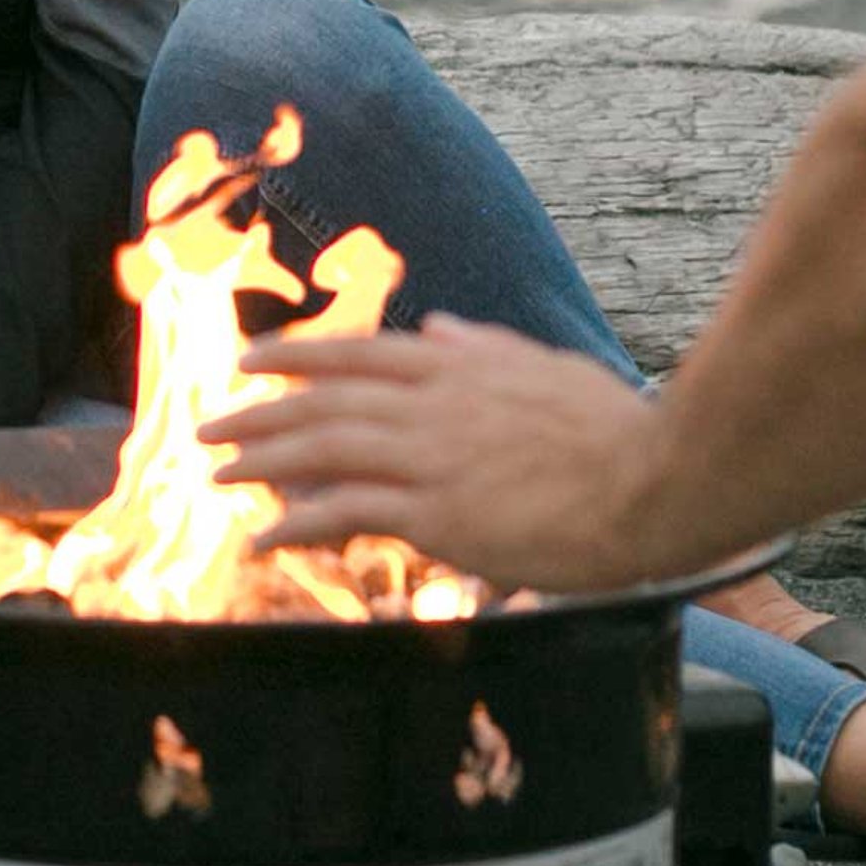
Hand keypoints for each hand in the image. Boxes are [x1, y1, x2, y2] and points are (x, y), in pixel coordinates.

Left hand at [200, 315, 676, 591]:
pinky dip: (295, 523)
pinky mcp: (437, 513)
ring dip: (260, 462)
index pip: (356, 353)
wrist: (655, 481)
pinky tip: (262, 538)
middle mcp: (430, 404)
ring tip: (216, 475)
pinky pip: (345, 513)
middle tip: (209, 428)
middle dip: (258, 413)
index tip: (251, 361)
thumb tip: (443, 326)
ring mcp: (429, 457)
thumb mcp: (549, 368)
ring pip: (321, 450)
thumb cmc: (620, 432)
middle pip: (323, 401)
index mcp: (457, 367)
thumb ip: (487, 347)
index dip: (296, 356)